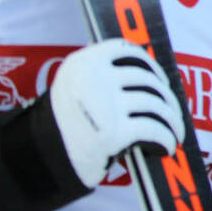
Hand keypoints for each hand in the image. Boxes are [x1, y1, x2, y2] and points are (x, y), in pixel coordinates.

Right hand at [48, 37, 183, 188]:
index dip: (151, 65)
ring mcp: (105, 104)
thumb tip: (153, 80)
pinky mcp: (114, 132)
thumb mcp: (74, 87)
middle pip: (148, 80)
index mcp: (84, 62)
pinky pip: (154, 129)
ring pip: (156, 105)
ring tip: (175, 132)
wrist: (36, 160)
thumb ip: (103, 75)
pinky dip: (166, 138)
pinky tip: (166, 146)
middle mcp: (94, 77)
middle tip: (172, 113)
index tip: (160, 79)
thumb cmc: (64, 126)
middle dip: (167, 99)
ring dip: (172, 120)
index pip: (127, 51)